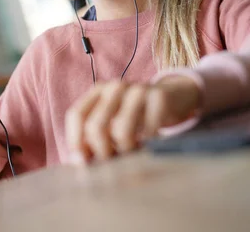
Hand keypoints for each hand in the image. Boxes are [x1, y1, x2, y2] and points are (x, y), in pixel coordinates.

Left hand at [65, 76, 200, 163]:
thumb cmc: (136, 115)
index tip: (82, 162)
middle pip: (96, 126)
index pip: (76, 115)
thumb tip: (79, 162)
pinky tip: (148, 143)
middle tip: (111, 160)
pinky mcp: (159, 97)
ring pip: (121, 131)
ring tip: (131, 150)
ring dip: (126, 149)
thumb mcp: (112, 121)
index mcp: (98, 91)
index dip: (75, 141)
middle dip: (102, 151)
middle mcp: (114, 87)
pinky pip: (148, 132)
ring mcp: (137, 90)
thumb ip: (93, 139)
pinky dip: (147, 144)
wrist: (174, 96)